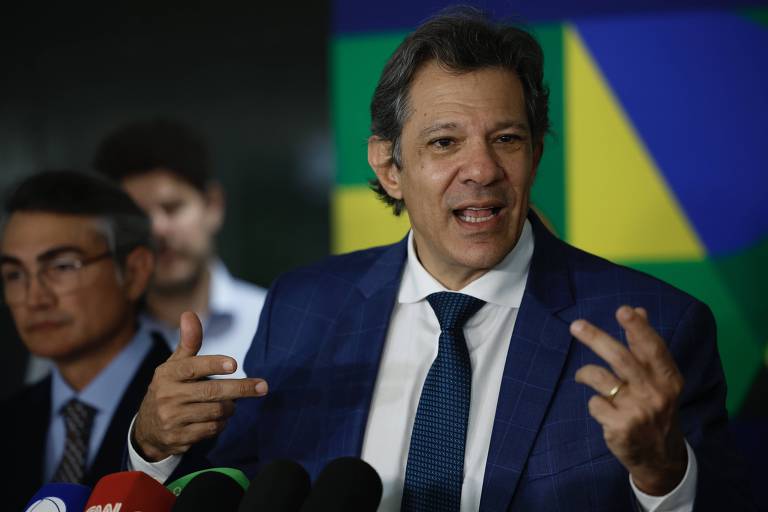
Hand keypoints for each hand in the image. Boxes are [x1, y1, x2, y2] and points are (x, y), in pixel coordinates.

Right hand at [133, 311, 268, 460]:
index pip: (192, 367)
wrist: (148, 429)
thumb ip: (189, 342)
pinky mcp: (179, 438)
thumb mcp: (175, 365)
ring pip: (216, 412)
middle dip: (241, 388)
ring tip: (231, 403)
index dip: (213, 365)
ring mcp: (172, 419)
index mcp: (167, 374)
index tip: (234, 364)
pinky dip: (222, 424)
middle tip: (263, 386)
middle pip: (211, 392)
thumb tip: (189, 313)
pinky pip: (212, 430)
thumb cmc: (170, 388)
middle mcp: (168, 396)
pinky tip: (220, 419)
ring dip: (230, 408)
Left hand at [572, 306, 686, 495]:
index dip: (639, 329)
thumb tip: (638, 310)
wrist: (662, 458)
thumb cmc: (656, 409)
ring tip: (582, 375)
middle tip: (576, 325)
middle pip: (621, 359)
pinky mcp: (620, 428)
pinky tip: (603, 410)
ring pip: (600, 379)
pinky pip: (595, 403)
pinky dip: (594, 403)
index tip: (624, 310)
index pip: (653, 348)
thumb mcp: (661, 382)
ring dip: (585, 373)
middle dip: (596, 338)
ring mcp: (638, 412)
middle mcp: (655, 393)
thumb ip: (648, 348)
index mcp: (669, 379)